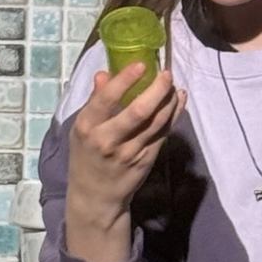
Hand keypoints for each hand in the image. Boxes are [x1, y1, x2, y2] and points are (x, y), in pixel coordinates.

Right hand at [63, 61, 185, 261]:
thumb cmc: (86, 157)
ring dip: (169, 101)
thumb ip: (95, 101)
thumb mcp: (82, 129)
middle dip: (157, 90)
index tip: (141, 64)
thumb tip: (104, 73)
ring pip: (156, 123)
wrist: (95, 197)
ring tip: (174, 85)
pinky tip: (179, 101)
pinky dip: (173, 115)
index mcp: (87, 127)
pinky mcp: (146, 161)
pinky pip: (163, 134)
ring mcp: (129, 152)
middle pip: (138, 112)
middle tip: (167, 74)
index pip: (107, 99)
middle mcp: (108, 140)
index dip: (125, 80)